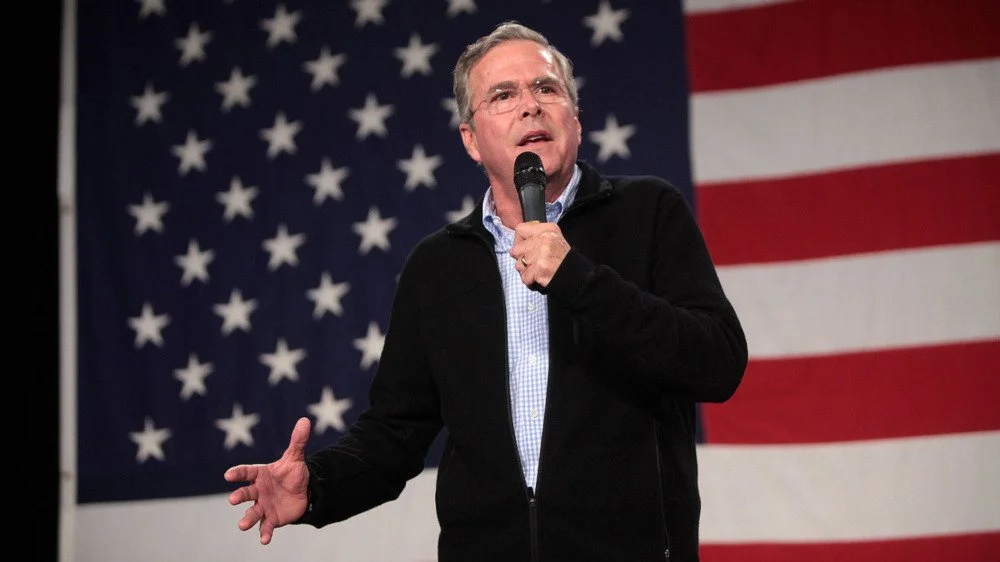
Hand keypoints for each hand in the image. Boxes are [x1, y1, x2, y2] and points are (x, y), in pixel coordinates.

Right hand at [224, 416, 311, 544]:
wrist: (303, 491)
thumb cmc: (293, 473)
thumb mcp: (296, 457)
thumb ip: (298, 441)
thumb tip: (305, 420)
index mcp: (260, 474)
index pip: (247, 472)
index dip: (238, 473)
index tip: (228, 475)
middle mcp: (258, 491)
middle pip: (246, 493)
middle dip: (239, 496)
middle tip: (233, 500)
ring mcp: (263, 505)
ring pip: (253, 513)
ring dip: (247, 519)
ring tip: (242, 525)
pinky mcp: (272, 518)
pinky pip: (266, 526)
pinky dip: (264, 533)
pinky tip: (264, 540)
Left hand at [510, 221, 569, 287]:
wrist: (574, 275)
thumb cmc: (561, 259)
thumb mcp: (553, 239)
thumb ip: (536, 236)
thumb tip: (517, 240)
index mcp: (547, 229)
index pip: (520, 229)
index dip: (519, 241)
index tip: (526, 248)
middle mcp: (545, 238)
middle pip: (516, 249)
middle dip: (522, 259)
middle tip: (534, 262)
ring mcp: (542, 253)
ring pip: (518, 264)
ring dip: (526, 270)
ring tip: (538, 270)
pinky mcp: (540, 267)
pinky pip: (524, 276)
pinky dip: (530, 280)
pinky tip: (539, 277)